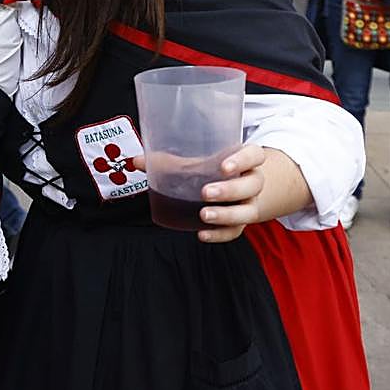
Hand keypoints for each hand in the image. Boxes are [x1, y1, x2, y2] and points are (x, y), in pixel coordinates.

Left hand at [133, 144, 268, 242]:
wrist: (239, 185)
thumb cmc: (215, 168)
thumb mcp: (199, 159)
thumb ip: (169, 161)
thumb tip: (136, 161)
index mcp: (246, 159)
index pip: (253, 155)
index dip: (242, 160)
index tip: (224, 166)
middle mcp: (252, 181)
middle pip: (252, 185)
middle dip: (230, 190)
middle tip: (206, 192)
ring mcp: (250, 203)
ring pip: (248, 211)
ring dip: (226, 214)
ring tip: (204, 215)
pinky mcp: (242, 222)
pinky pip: (235, 231)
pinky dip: (219, 234)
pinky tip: (202, 233)